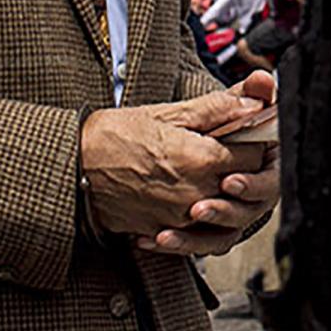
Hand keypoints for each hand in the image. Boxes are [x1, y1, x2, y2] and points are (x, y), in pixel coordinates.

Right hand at [82, 73, 277, 254]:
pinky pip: (196, 226)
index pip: (255, 155)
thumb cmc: (117, 134)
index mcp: (201, 160)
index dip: (255, 140)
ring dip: (221, 188)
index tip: (247, 130)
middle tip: (228, 146)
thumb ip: (218, 108)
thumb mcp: (170, 113)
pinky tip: (184, 187)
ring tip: (202, 166)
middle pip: (242, 184)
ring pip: (222, 207)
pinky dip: (198, 209)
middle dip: (242, 165)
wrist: (74, 166)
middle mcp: (195, 195)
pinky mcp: (164, 232)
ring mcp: (179, 219)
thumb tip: (257, 98)